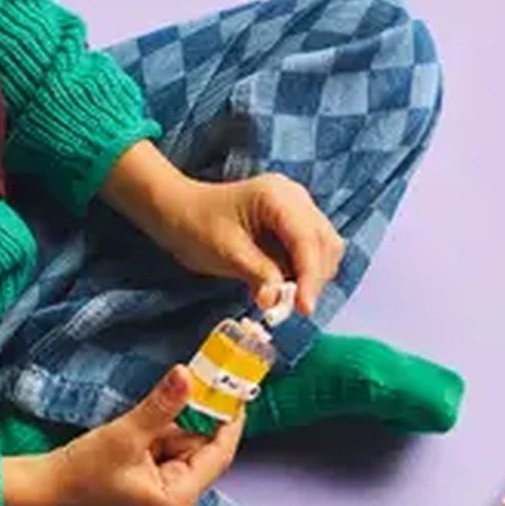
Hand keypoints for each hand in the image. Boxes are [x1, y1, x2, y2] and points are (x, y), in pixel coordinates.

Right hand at [0, 366, 243, 505]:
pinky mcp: (151, 489)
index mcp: (178, 501)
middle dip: (187, 420)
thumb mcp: (126, 434)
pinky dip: (156, 436)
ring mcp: (164, 498)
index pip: (219, 455)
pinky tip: (135, 434)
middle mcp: (178, 505)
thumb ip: (162, 405)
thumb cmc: (81, 473)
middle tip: (186, 387)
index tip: (238, 389)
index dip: (230, 420)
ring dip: (166, 428)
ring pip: (182, 448)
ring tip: (137, 429)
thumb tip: (188, 374)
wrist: (44, 491)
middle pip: (200, 450)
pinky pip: (166, 453)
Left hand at [98, 143, 344, 314]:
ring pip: (323, 249)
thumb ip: (257, 274)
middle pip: (324, 243)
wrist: (180, 213)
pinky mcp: (293, 225)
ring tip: (284, 298)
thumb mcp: (226, 252)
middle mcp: (295, 198)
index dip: (310, 276)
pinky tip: (279, 287)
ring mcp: (297, 210)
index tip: (304, 308)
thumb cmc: (197, 225)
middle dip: (313, 278)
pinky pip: (310, 253)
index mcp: (277, 197)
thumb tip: (275, 301)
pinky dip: (301, 274)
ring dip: (309, 277)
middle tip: (294, 308)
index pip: (307, 239)